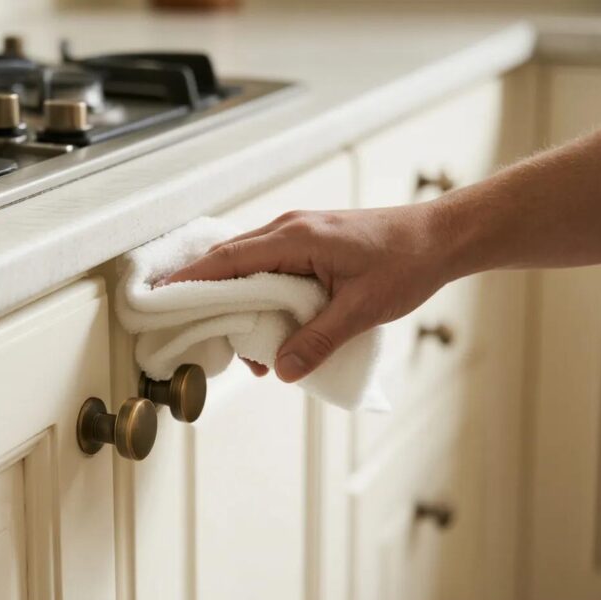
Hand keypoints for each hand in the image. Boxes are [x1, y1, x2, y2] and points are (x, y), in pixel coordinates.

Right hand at [161, 204, 456, 382]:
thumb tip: (281, 370)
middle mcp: (290, 230)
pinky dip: (262, 296)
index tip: (159, 297)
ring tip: (248, 350)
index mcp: (295, 238)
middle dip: (208, 296)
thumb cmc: (406, 264)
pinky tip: (272, 329)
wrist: (441, 238)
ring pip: (250, 267)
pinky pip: (271, 268)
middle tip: (191, 330)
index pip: (228, 260)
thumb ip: (318, 340)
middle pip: (230, 261)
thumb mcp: (362, 309)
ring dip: (240, 302)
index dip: (190, 280)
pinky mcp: (310, 244)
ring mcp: (299, 234)